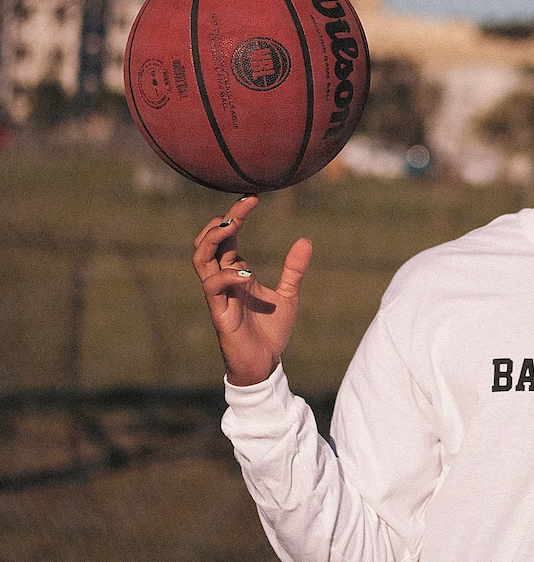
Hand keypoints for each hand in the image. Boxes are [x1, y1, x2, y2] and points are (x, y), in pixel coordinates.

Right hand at [192, 195, 311, 386]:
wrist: (265, 364)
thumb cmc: (270, 330)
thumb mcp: (289, 295)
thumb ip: (294, 270)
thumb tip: (305, 240)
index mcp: (236, 272)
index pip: (227, 237)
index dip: (236, 216)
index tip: (252, 197)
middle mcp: (224, 279)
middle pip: (208, 242)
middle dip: (221, 221)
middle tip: (243, 205)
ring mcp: (219, 295)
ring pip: (200, 259)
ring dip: (213, 239)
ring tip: (234, 226)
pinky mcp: (220, 312)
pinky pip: (212, 287)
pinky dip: (226, 276)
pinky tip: (247, 274)